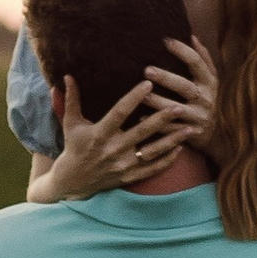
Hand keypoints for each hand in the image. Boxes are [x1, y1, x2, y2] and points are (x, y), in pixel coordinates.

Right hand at [34, 73, 183, 198]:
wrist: (72, 182)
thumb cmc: (73, 147)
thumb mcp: (70, 123)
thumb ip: (71, 99)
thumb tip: (67, 75)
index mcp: (99, 134)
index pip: (120, 113)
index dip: (134, 98)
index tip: (148, 84)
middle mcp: (113, 150)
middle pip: (142, 132)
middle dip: (162, 119)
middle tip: (179, 106)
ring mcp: (123, 165)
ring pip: (152, 152)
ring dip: (171, 141)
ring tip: (189, 128)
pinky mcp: (129, 177)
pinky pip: (152, 169)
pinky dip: (167, 161)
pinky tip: (180, 149)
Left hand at [140, 34, 218, 152]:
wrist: (217, 133)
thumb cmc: (207, 99)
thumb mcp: (210, 79)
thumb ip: (203, 58)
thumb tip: (192, 35)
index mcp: (210, 82)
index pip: (197, 63)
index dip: (182, 51)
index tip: (165, 41)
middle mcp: (206, 99)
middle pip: (185, 87)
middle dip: (166, 78)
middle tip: (147, 70)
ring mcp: (198, 117)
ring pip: (176, 110)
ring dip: (158, 103)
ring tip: (142, 96)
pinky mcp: (190, 133)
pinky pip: (171, 129)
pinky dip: (157, 124)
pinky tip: (141, 117)